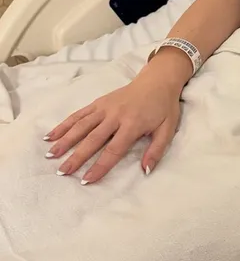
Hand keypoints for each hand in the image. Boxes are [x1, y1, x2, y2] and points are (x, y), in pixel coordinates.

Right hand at [44, 50, 189, 183]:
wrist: (158, 80)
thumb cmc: (164, 107)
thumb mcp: (167, 129)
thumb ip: (156, 150)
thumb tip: (145, 171)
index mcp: (133, 124)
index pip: (114, 149)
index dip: (100, 166)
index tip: (86, 180)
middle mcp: (116, 115)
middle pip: (93, 139)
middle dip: (77, 156)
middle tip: (62, 172)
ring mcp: (105, 107)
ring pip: (82, 125)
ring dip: (66, 140)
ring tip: (51, 155)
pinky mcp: (99, 101)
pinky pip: (79, 114)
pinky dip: (64, 124)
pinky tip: (52, 135)